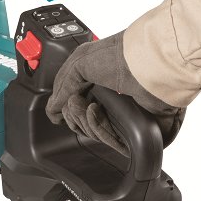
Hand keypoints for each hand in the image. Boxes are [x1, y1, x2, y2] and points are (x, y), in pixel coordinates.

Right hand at [45, 32, 184, 155]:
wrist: (147, 66)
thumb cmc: (119, 56)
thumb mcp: (78, 63)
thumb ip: (62, 87)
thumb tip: (52, 110)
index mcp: (100, 81)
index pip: (76, 104)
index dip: (66, 107)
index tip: (63, 105)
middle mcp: (112, 98)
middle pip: (84, 122)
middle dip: (75, 116)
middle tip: (77, 103)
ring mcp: (124, 115)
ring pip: (96, 135)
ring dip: (87, 122)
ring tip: (91, 106)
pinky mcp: (137, 130)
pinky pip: (114, 144)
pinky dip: (102, 133)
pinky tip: (99, 114)